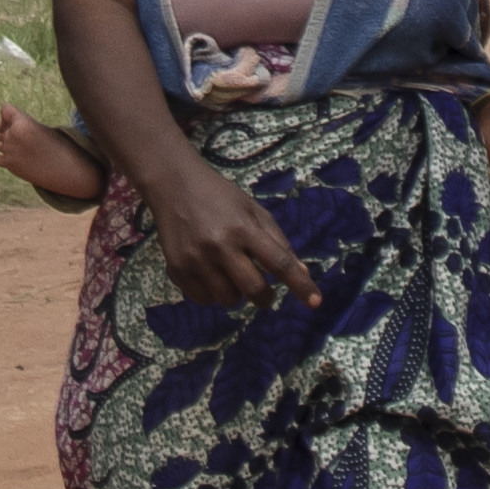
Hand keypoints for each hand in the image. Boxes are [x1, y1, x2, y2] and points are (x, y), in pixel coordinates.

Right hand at [145, 147, 318, 313]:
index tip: (315, 303)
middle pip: (253, 290)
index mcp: (244, 228)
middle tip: (264, 292)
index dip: (300, 285)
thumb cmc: (220, 197)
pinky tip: (210, 275)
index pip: (279, 263)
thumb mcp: (254, 211)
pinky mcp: (177, 269)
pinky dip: (212, 294)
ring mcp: (196, 260)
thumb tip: (301, 274)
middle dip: (264, 297)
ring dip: (236, 295)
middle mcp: (220, 246)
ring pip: (228, 299)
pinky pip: (203, 300)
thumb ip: (277, 242)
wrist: (174, 185)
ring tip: (231, 275)